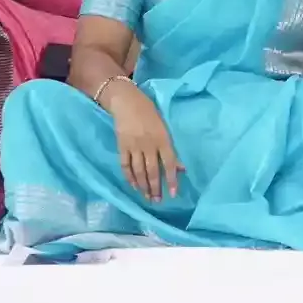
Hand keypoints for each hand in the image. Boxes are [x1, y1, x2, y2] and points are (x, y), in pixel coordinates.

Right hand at [109, 85, 183, 201]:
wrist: (126, 101)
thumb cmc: (149, 112)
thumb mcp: (164, 127)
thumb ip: (171, 148)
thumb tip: (181, 168)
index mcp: (162, 138)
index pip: (169, 163)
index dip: (172, 179)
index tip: (173, 194)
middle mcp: (149, 144)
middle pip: (153, 170)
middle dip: (156, 188)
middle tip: (157, 201)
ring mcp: (134, 146)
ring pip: (139, 171)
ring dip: (143, 186)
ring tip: (147, 197)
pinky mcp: (122, 146)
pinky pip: (125, 166)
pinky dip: (129, 177)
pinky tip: (133, 186)